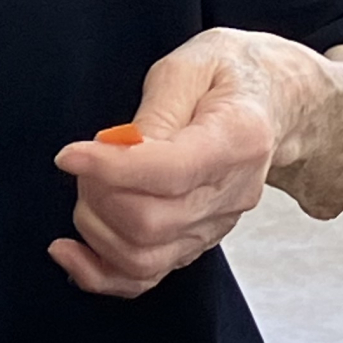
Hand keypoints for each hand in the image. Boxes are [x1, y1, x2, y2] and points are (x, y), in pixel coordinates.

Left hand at [49, 29, 317, 298]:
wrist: (273, 106)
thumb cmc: (229, 77)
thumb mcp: (191, 65)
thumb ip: (156, 110)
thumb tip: (118, 152)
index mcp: (238, 139)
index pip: (171, 172)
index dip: (111, 169)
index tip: (69, 155)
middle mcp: (232, 194)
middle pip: (150, 223)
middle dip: (97, 194)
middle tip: (85, 159)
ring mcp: (215, 226)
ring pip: (143, 258)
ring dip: (95, 227)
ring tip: (89, 187)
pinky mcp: (195, 243)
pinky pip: (144, 278)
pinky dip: (99, 274)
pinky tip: (69, 252)